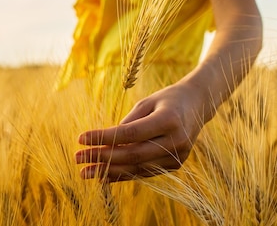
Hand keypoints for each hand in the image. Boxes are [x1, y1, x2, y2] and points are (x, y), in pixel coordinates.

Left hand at [74, 83, 205, 181]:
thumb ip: (128, 123)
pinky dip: (122, 175)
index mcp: (169, 120)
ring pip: (137, 168)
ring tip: (85, 172)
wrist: (198, 105)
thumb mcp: (146, 102)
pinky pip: (144, 172)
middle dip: (102, 157)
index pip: (130, 133)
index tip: (81, 138)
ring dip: (108, 171)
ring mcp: (178, 156)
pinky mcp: (175, 165)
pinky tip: (103, 176)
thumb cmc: (167, 100)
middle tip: (78, 158)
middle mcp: (176, 141)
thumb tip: (105, 144)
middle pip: (132, 154)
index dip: (104, 138)